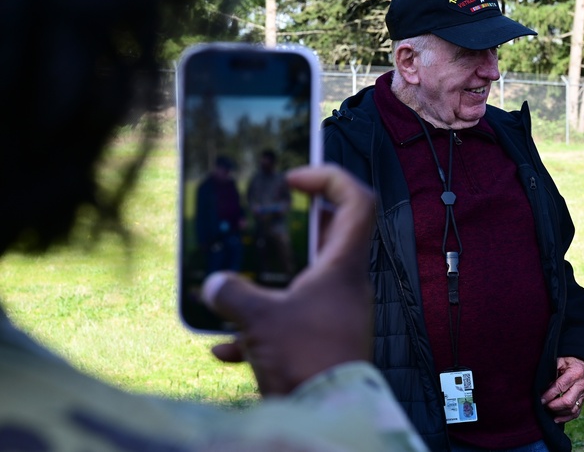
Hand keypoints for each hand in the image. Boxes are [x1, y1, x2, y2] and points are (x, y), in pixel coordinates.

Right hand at [203, 164, 375, 395]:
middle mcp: (346, 288)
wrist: (326, 417)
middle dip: (297, 228)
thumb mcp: (259, 319)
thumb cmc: (305, 359)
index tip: (295, 178)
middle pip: (332, 239)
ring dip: (272, 285)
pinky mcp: (325, 346)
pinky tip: (225, 350)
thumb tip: (213, 284)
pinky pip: (292, 328)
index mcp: (342, 268)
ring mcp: (337, 317)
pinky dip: (261, 332)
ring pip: (306, 285)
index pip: (357, 202)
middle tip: (269, 220)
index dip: (331, 178)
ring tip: (237, 288)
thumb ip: (231, 293)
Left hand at [540, 356, 583, 422]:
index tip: (540, 399)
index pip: (560, 387)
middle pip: (568, 401)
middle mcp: (582, 385)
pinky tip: (555, 419)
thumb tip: (541, 386)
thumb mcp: (559, 360)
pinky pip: (576, 412)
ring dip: (558, 413)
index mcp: (575, 373)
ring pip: (572, 409)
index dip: (549, 395)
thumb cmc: (568, 362)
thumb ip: (551, 371)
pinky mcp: (583, 400)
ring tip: (547, 411)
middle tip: (543, 405)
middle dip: (553, 406)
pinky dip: (566, 418)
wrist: (583, 363)